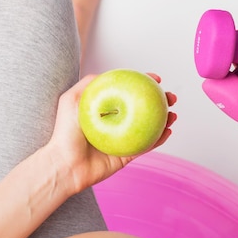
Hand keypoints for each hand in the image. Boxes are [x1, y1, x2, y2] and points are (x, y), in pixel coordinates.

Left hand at [47, 73, 176, 192]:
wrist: (65, 164)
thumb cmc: (64, 133)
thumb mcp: (71, 99)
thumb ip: (89, 84)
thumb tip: (108, 73)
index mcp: (107, 109)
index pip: (129, 93)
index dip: (144, 85)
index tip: (156, 79)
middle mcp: (117, 123)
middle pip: (144, 109)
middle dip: (161, 101)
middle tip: (170, 98)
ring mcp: (123, 139)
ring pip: (150, 127)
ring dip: (165, 120)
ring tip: (173, 115)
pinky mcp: (126, 155)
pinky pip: (146, 146)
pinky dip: (159, 140)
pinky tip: (167, 132)